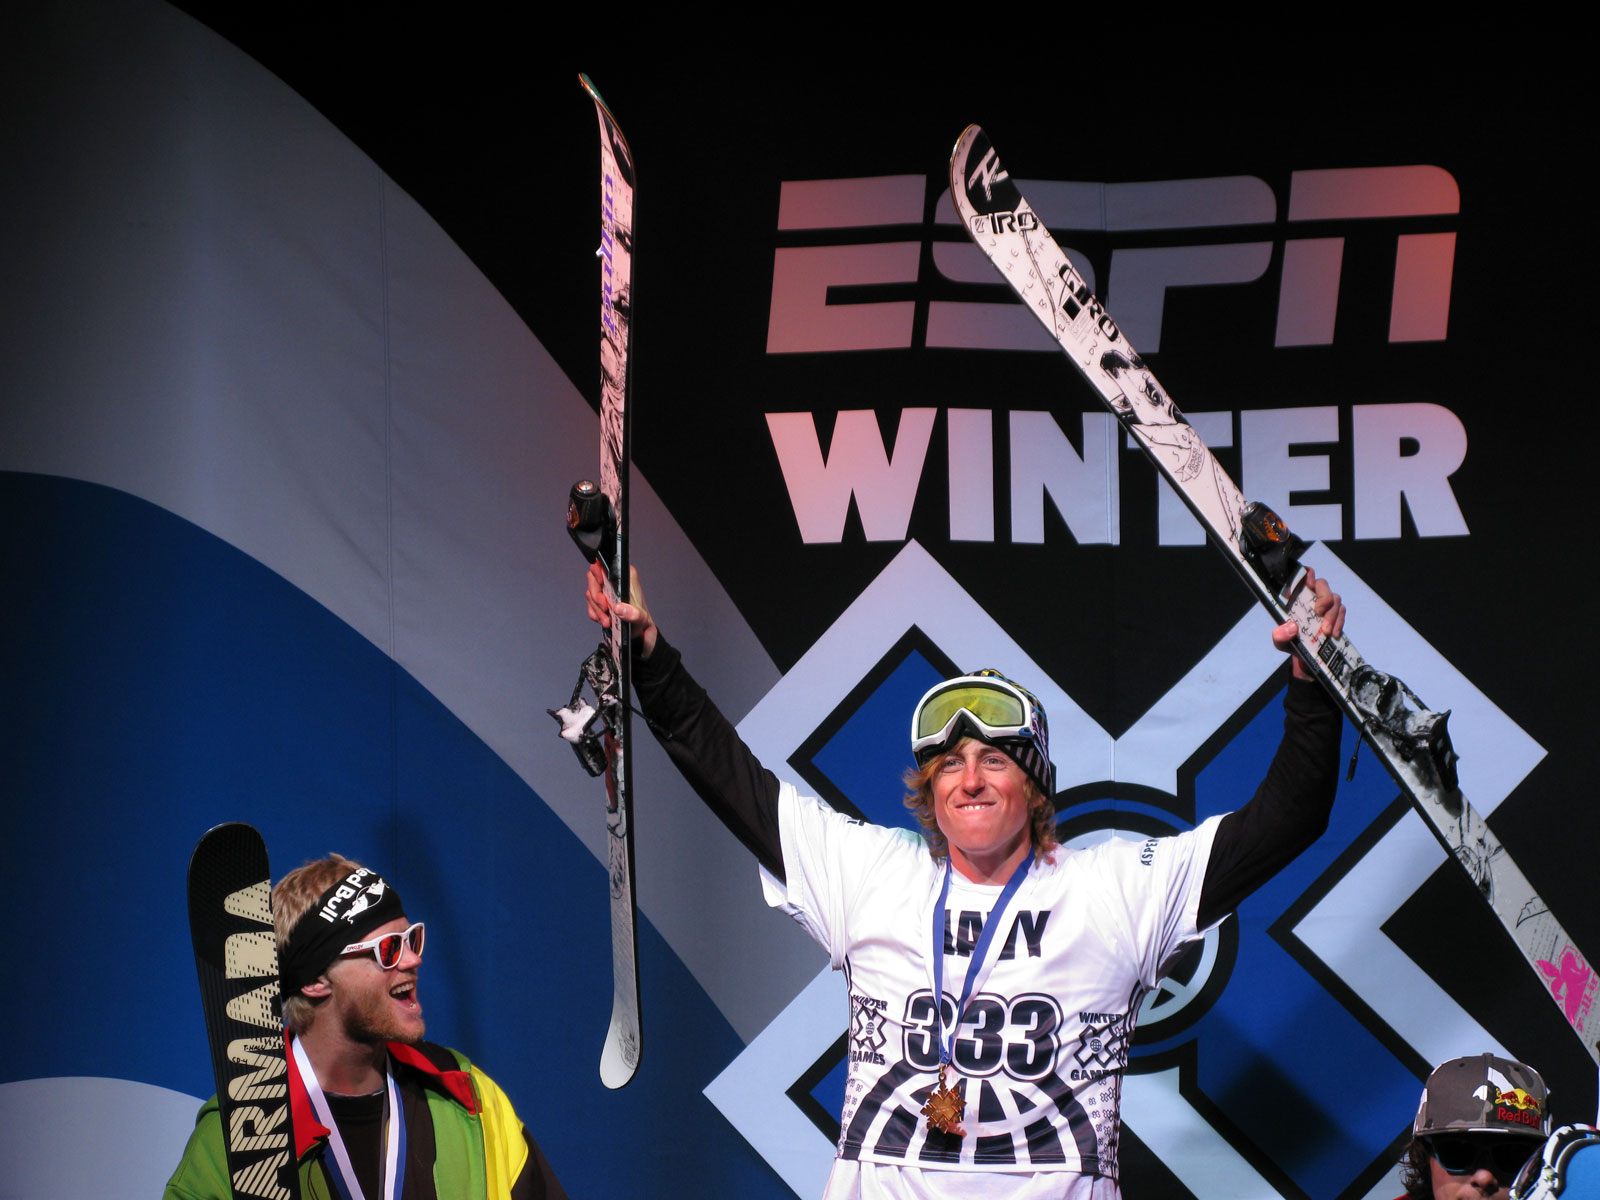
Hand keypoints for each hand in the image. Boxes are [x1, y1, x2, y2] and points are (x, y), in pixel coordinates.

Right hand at [585, 560, 658, 658]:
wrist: (638, 632)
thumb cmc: (641, 620)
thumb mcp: (640, 617)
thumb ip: (631, 613)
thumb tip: (618, 607)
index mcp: (625, 575)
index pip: (606, 565)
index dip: (598, 572)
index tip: (601, 584)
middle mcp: (614, 580)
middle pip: (593, 580)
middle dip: (597, 598)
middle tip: (605, 609)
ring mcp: (606, 590)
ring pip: (591, 594)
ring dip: (597, 609)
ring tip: (608, 621)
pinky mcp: (600, 600)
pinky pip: (590, 605)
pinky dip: (595, 614)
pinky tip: (604, 620)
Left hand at [1272, 566, 1343, 680]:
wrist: (1306, 657)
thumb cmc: (1290, 642)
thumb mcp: (1280, 641)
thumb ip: (1280, 635)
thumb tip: (1292, 627)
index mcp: (1295, 597)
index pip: (1302, 575)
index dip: (1307, 574)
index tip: (1309, 583)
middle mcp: (1311, 597)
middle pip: (1322, 585)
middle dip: (1324, 597)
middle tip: (1319, 612)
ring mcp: (1325, 605)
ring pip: (1335, 598)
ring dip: (1332, 614)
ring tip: (1326, 631)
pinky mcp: (1336, 615)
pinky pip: (1342, 612)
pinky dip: (1339, 622)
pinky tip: (1334, 634)